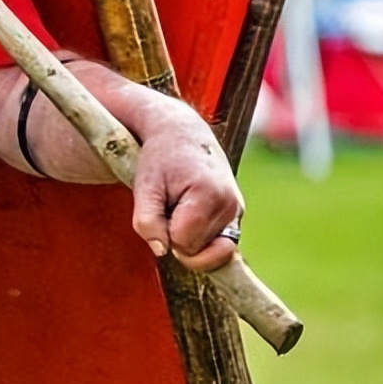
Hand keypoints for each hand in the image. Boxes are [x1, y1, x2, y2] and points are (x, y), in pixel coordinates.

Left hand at [129, 104, 243, 271]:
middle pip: (197, 251)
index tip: (160, 205)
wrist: (183, 132)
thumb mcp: (144, 186)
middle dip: (177, 235)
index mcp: (209, 196)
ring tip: (181, 204)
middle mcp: (231, 206)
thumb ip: (147, 220)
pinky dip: (200, 235)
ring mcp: (238, 211)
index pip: (183, 244)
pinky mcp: (238, 214)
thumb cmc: (160, 157)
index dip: (164, 232)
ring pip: (208, 250)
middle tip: (170, 204)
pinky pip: (218, 244)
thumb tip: (161, 251)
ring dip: (189, 234)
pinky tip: (191, 212)